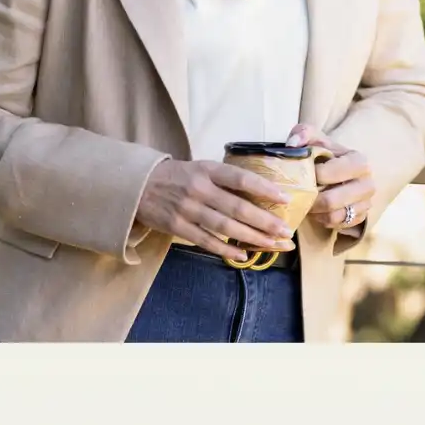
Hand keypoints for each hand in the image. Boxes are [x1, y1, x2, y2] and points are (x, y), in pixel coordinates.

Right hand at [134, 159, 296, 260]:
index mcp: (208, 170)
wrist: (138, 185)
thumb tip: (260, 194)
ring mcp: (187, 209)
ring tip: (271, 244)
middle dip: (265, 221)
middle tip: (285, 230)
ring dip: (251, 237)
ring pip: (225, 226)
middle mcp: (199, 188)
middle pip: (237, 207)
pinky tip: (243, 256)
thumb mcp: (201, 168)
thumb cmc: (178, 176)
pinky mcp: (176, 227)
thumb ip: (225, 180)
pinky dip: (225, 249)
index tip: (285, 198)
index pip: (241, 178)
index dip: (265, 189)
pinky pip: (206, 241)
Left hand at [286, 124, 375, 231]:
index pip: (326, 174)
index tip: (299, 175)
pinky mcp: (362, 217)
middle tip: (298, 195)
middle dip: (309, 200)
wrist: (342, 170)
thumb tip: (292, 144)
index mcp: (358, 161)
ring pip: (334, 216)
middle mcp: (368, 183)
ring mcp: (367, 203)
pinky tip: (317, 211)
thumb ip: (303, 134)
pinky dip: (324, 220)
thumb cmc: (326, 155)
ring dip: (315, 213)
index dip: (307, 177)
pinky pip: (338, 225)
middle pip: (330, 200)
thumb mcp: (315, 139)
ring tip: (306, 203)